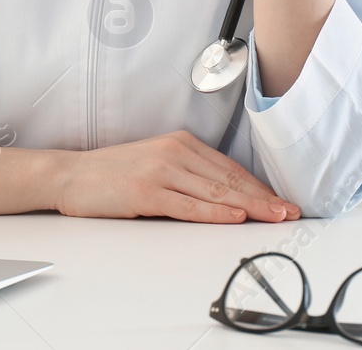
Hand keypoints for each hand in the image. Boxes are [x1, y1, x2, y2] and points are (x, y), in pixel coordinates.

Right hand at [50, 130, 301, 222]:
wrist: (72, 175)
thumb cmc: (115, 174)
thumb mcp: (158, 163)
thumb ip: (189, 174)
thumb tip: (227, 196)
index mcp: (182, 142)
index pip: (230, 168)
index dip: (259, 186)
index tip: (281, 200)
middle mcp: (175, 152)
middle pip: (229, 179)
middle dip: (263, 197)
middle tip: (289, 210)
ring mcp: (161, 170)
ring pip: (215, 191)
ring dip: (249, 206)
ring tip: (273, 216)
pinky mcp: (146, 192)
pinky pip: (188, 205)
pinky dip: (215, 212)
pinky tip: (234, 217)